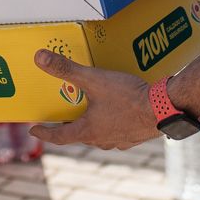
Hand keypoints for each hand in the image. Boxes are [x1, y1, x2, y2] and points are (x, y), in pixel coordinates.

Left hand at [28, 49, 159, 149]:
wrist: (164, 109)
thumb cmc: (128, 97)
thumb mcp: (94, 79)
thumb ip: (66, 69)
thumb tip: (40, 59)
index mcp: (88, 131)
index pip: (59, 136)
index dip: (45, 132)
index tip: (34, 130)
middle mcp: (102, 140)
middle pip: (79, 135)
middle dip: (69, 126)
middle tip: (63, 115)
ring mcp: (120, 140)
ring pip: (99, 135)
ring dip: (91, 125)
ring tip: (90, 111)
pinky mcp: (135, 136)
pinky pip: (117, 132)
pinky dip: (111, 124)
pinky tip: (116, 113)